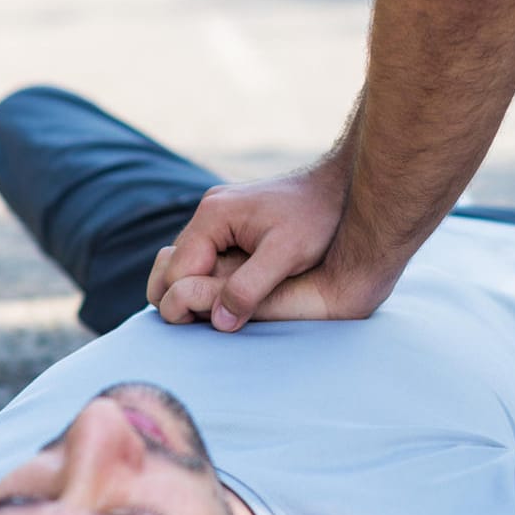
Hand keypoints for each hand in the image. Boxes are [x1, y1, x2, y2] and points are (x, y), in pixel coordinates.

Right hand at [148, 162, 395, 330]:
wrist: (342, 188)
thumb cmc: (318, 218)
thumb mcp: (287, 255)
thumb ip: (251, 288)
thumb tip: (218, 322)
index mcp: (213, 216)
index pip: (176, 270)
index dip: (185, 303)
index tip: (207, 326)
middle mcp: (208, 212)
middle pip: (172, 267)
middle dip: (184, 297)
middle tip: (211, 324)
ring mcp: (217, 217)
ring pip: (187, 263)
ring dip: (198, 289)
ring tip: (224, 313)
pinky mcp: (230, 224)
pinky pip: (207, 257)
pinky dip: (213, 278)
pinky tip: (235, 296)